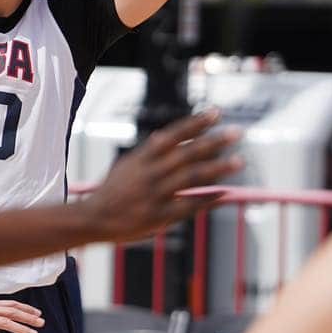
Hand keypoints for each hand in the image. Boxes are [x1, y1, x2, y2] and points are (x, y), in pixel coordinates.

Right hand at [81, 108, 242, 241]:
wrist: (92, 219)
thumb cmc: (111, 191)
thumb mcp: (125, 166)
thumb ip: (146, 153)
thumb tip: (164, 135)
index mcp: (141, 158)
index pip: (173, 135)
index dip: (195, 123)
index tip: (215, 113)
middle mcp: (150, 174)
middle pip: (187, 154)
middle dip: (213, 142)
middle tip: (236, 133)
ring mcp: (155, 195)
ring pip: (192, 178)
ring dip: (218, 168)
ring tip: (239, 161)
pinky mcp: (159, 216)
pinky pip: (189, 205)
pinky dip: (208, 198)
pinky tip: (226, 192)